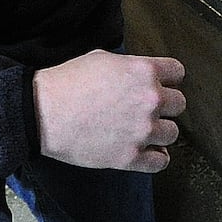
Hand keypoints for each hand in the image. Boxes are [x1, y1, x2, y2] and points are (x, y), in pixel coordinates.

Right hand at [32, 50, 186, 172]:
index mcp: (144, 72)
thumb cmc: (67, 83)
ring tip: (145, 130)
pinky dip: (156, 157)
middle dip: (165, 105)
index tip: (162, 84)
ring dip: (160, 131)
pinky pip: (160, 162)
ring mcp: (142, 130)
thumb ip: (130, 66)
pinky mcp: (130, 157)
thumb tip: (139, 73)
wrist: (43, 113)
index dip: (169, 77)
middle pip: (179, 104)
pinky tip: (148, 152)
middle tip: (148, 108)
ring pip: (172, 133)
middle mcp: (150, 100)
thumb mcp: (103, 59)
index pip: (178, 72)